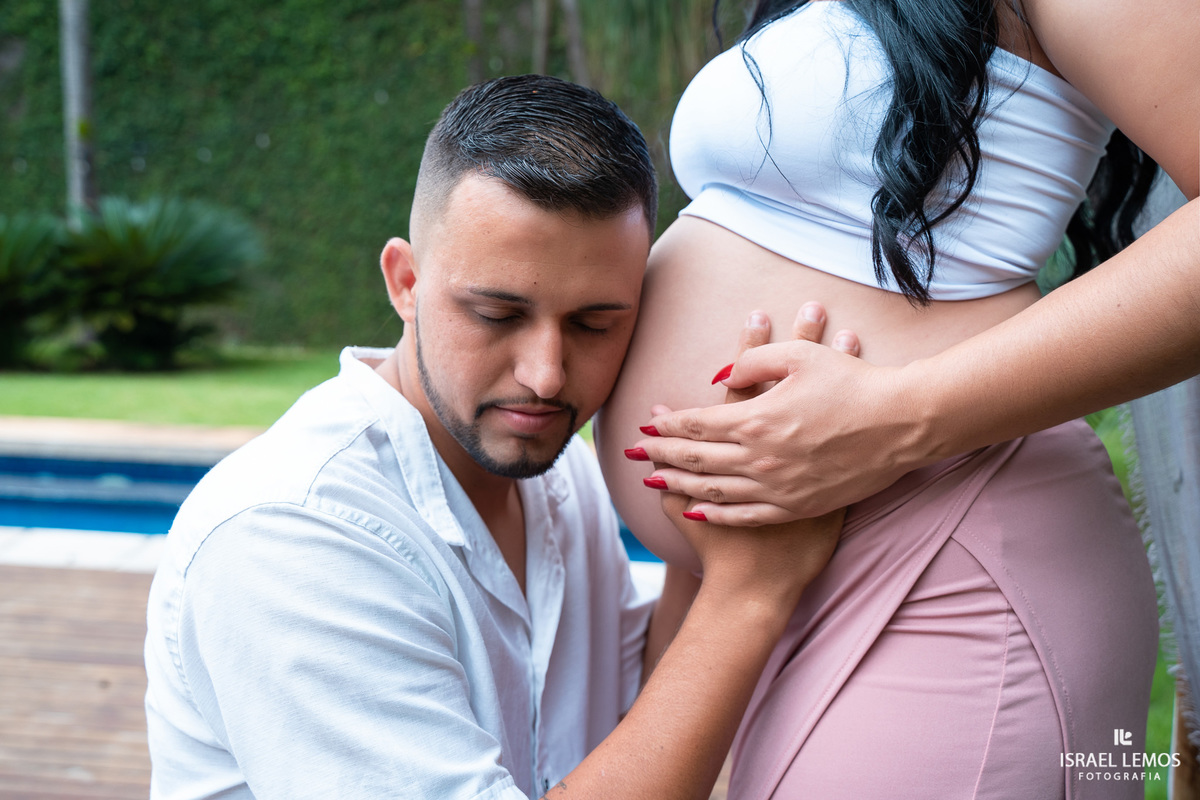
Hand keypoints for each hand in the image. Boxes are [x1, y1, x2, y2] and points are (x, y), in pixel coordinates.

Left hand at [658, 307, 844, 600]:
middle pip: (696, 458)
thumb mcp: (801, 357)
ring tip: (653, 479)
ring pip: (713, 490)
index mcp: (757, 420)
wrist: (902, 426)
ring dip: (679, 484)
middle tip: (633, 451)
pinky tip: (696, 509)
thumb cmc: (854, 384)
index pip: (697, 424)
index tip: (644, 422)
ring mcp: (778, 488)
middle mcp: (760, 459)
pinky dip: (715, 513)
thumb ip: (754, 363)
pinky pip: (745, 515)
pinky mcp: (797, 506)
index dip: (667, 423)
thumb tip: (719, 378)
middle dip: (660, 454)